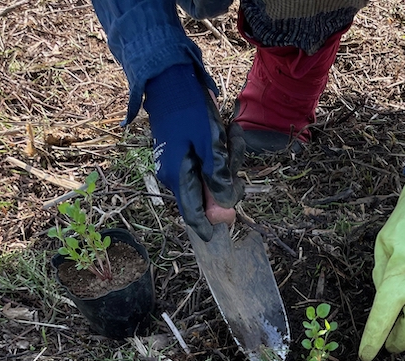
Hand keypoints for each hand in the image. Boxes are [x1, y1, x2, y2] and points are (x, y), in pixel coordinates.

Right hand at [144, 64, 243, 240]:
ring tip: (231, 132)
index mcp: (177, 176)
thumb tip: (224, 208)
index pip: (192, 214)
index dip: (206, 226)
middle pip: (206, 194)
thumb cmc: (189, 110)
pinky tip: (226, 131)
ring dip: (226, 160)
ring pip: (208, 176)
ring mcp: (175, 163)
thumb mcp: (210, 144)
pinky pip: (204, 162)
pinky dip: (219, 152)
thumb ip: (217, 178)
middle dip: (226, 178)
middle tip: (234, 149)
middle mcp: (173, 174)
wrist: (169, 80)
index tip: (215, 236)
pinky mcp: (180, 152)